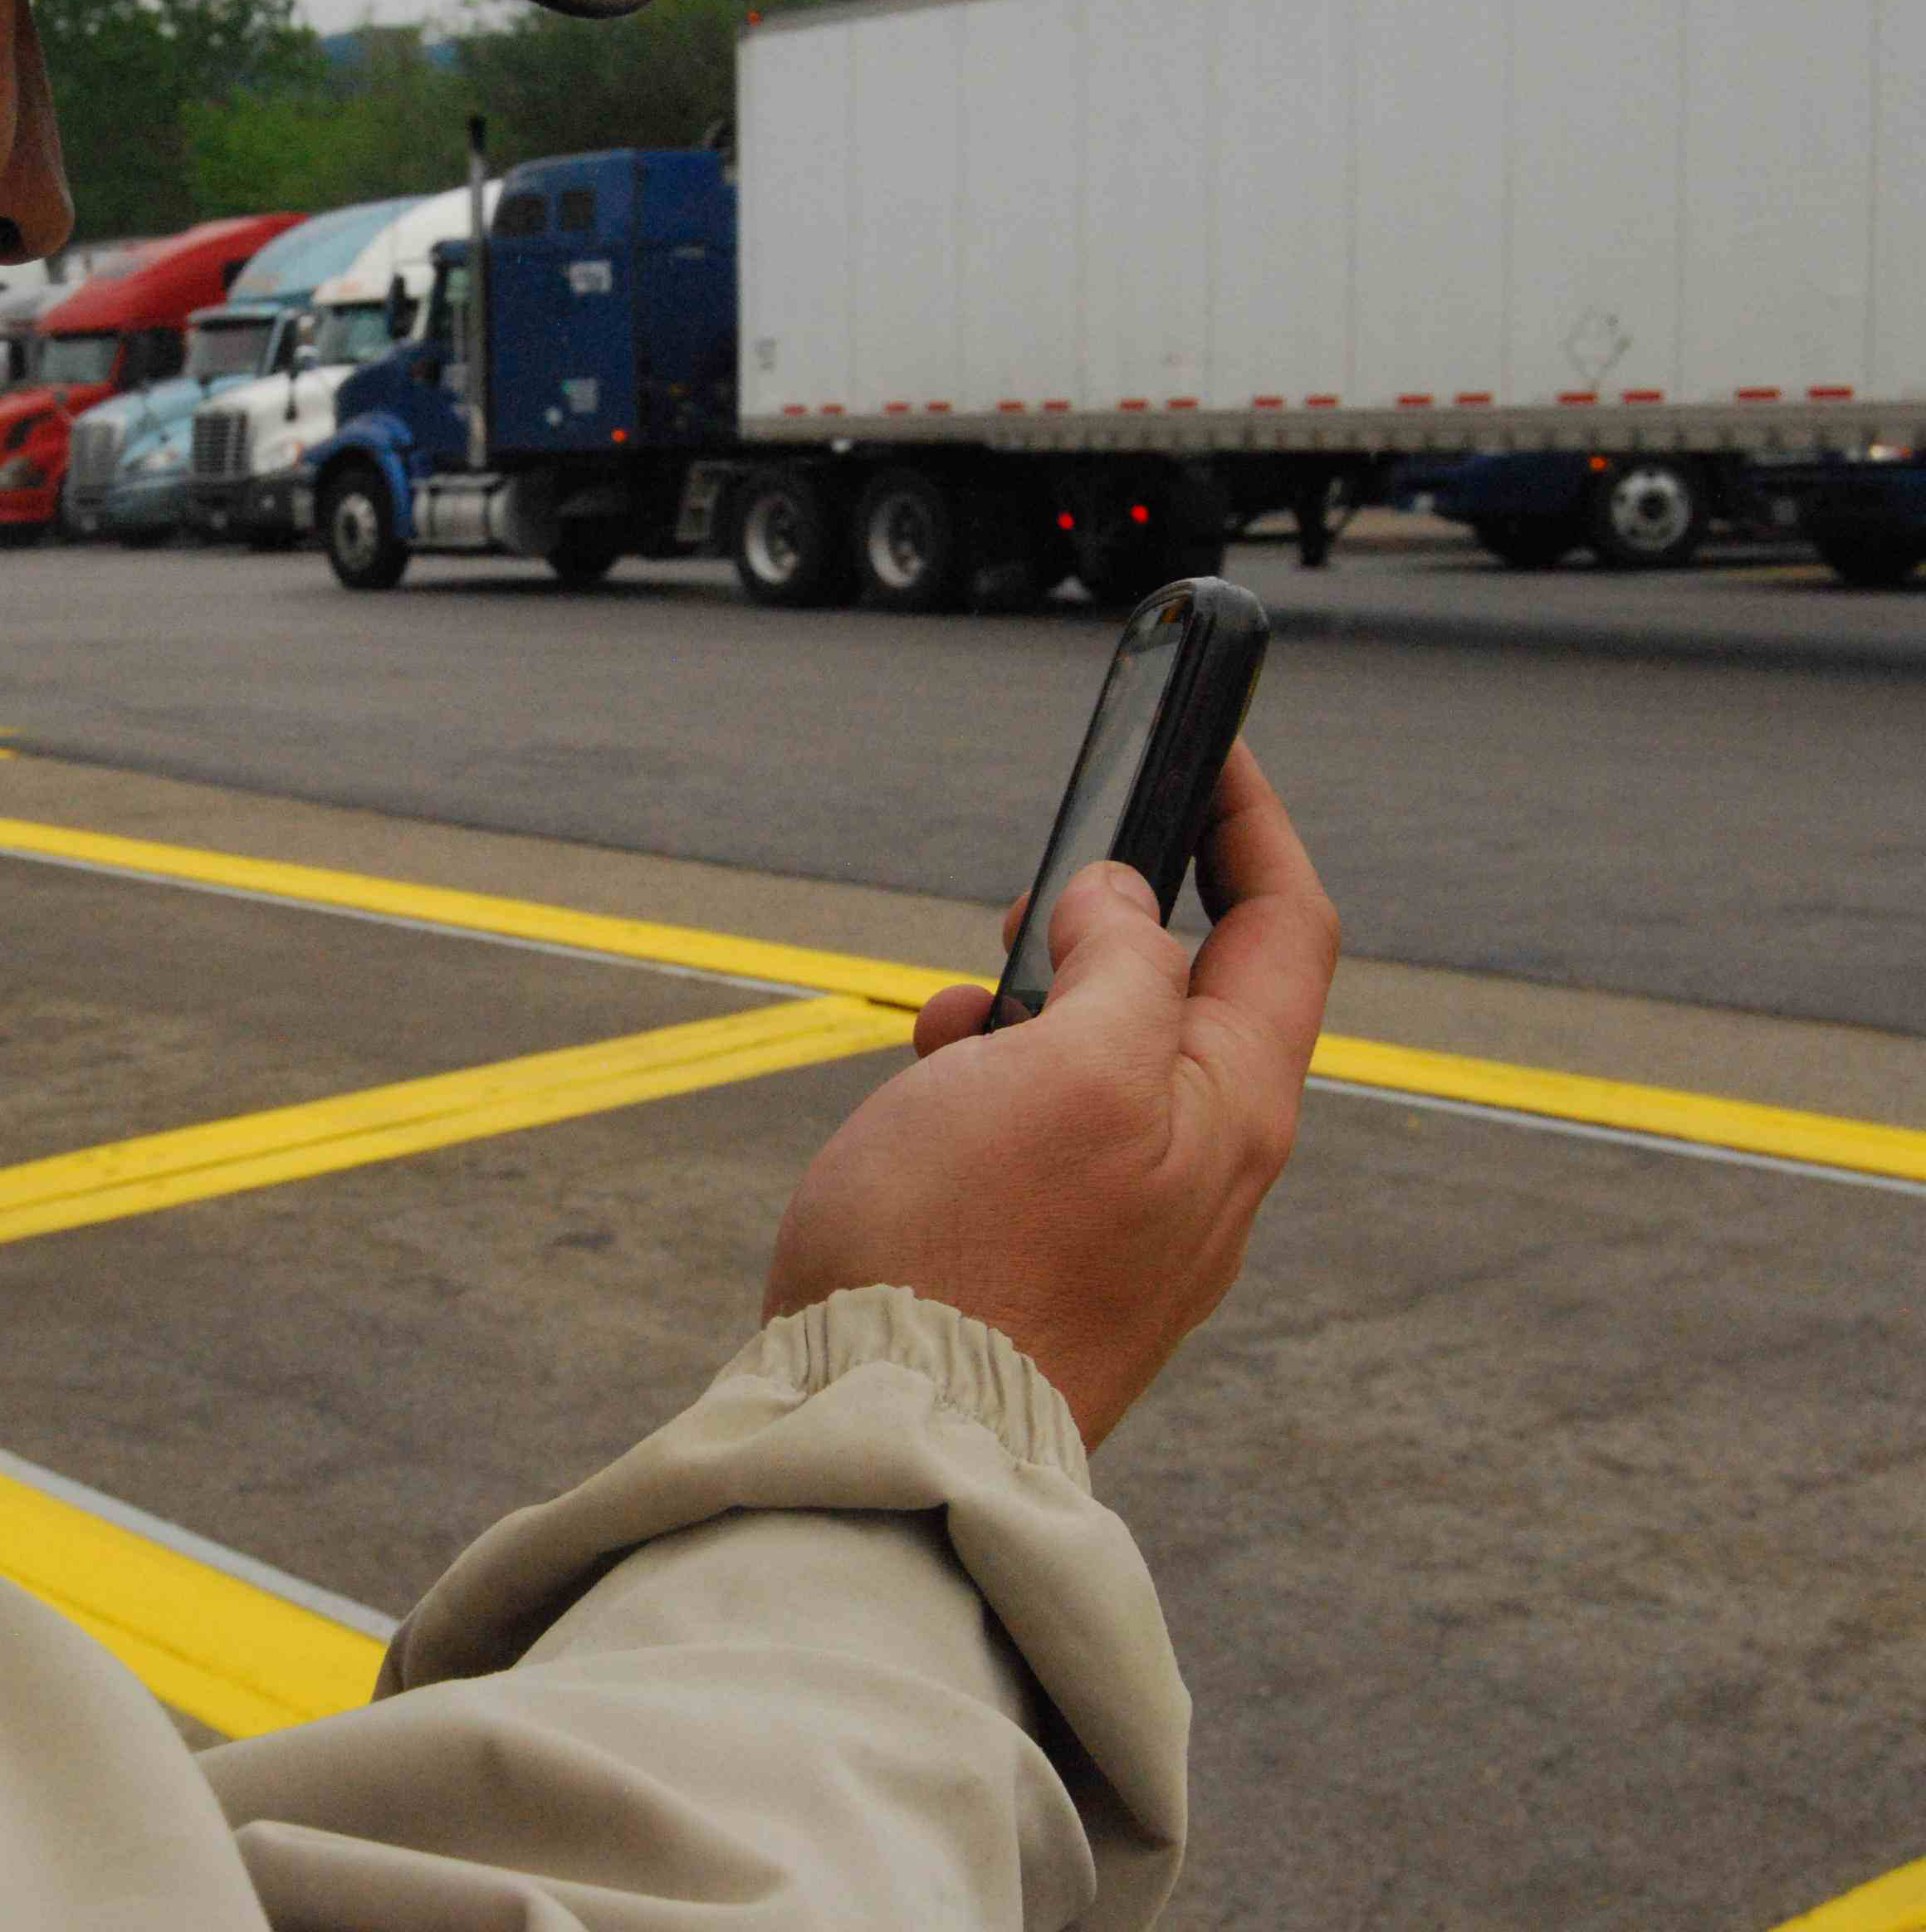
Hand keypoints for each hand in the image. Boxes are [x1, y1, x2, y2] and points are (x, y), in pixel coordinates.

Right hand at [763, 746, 1339, 1447]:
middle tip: (1022, 906)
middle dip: (1107, 924)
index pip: (1284, 929)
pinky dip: (994, 1085)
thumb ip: (1119, 962)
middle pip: (1193, 993)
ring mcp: (1136, 1223)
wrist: (891, 1424)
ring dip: (1029, 1009)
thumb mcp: (1063, 1063)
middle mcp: (1207, 1167)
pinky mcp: (1061, 1263)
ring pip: (1107, 1061)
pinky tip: (928, 1102)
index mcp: (1235, 1108)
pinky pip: (1050, 1134)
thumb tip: (1123, 903)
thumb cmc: (969, 1246)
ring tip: (942, 1024)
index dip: (1251, 825)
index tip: (1209, 750)